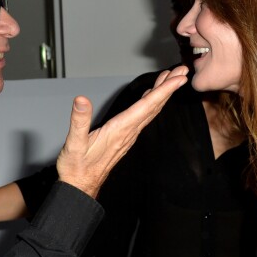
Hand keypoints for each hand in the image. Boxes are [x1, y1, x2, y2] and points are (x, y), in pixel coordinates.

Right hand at [56, 66, 187, 196]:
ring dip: (161, 94)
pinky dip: (150, 103)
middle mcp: (128, 133)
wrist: (80, 186)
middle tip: (182, 70)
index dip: (163, 90)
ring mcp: (127, 136)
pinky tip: (149, 98)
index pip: (146, 106)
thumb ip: (79, 121)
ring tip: (170, 78)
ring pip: (150, 111)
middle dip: (168, 87)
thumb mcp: (74, 143)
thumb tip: (81, 100)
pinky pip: (142, 117)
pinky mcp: (123, 138)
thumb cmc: (77, 167)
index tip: (178, 78)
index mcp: (119, 130)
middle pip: (153, 107)